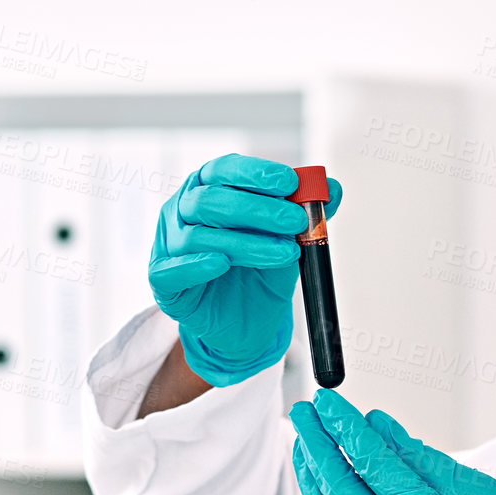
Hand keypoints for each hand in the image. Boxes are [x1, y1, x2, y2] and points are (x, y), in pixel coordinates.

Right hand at [147, 155, 342, 385]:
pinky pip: (173, 270)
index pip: (224, 170)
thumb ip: (306, 215)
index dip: (255, 174)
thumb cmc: (257, 273)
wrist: (244, 324)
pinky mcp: (163, 281)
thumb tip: (332, 188)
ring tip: (287, 252)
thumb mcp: (287, 241)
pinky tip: (222, 262)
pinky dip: (197, 265)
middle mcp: (182, 211)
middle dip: (259, 209)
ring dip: (247, 242)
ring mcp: (168, 245)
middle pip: (212, 201)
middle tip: (297, 220)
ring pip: (200, 236)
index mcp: (207, 189)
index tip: (291, 182)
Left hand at [288, 388, 495, 494]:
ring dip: (312, 487)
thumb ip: (417, 455)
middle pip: (339, 487)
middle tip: (303, 416)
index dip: (341, 425)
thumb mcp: (472, 485)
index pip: (366, 457)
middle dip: (316, 446)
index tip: (325, 401)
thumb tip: (377, 425)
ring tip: (303, 455)